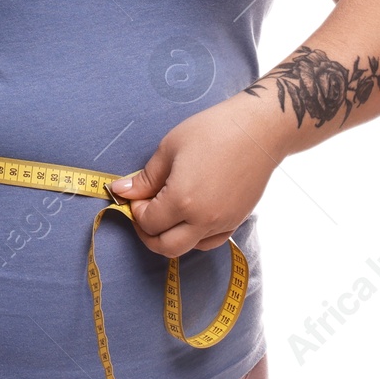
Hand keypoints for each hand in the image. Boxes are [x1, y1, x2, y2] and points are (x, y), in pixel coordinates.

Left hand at [106, 96, 284, 256]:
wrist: (258, 130)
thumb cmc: (212, 131)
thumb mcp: (170, 148)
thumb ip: (145, 178)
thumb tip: (121, 191)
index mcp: (182, 201)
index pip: (148, 222)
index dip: (136, 210)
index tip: (136, 194)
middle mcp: (203, 220)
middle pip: (165, 247)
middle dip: (147, 234)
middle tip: (143, 213)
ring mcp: (223, 223)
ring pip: (188, 248)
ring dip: (170, 237)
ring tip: (166, 213)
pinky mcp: (237, 220)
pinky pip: (210, 241)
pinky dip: (194, 236)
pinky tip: (189, 217)